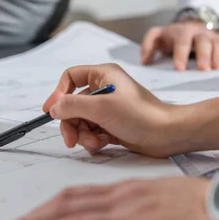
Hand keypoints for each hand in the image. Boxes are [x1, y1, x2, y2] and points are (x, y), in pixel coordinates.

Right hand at [42, 64, 183, 157]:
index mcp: (103, 75)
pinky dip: (93, 140)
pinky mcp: (113, 124)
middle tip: (71, 139)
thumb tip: (54, 108)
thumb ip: (72, 105)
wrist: (167, 135)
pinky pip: (92, 131)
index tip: (51, 111)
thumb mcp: (101, 108)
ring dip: (83, 134)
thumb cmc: (140, 115)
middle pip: (73, 104)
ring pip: (81, 121)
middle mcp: (105, 89)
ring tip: (95, 142)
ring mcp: (109, 108)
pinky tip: (103, 144)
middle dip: (71, 123)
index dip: (58, 93)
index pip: (71, 77)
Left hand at [141, 21, 218, 70]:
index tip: (180, 69)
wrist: (189, 27)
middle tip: (203, 69)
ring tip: (218, 69)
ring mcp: (212, 37)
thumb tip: (144, 60)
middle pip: (203, 42)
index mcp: (182, 32)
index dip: (181, 55)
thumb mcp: (157, 37)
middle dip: (203, 55)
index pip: (181, 43)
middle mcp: (199, 33)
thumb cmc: (171, 37)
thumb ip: (148, 45)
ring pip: (218, 45)